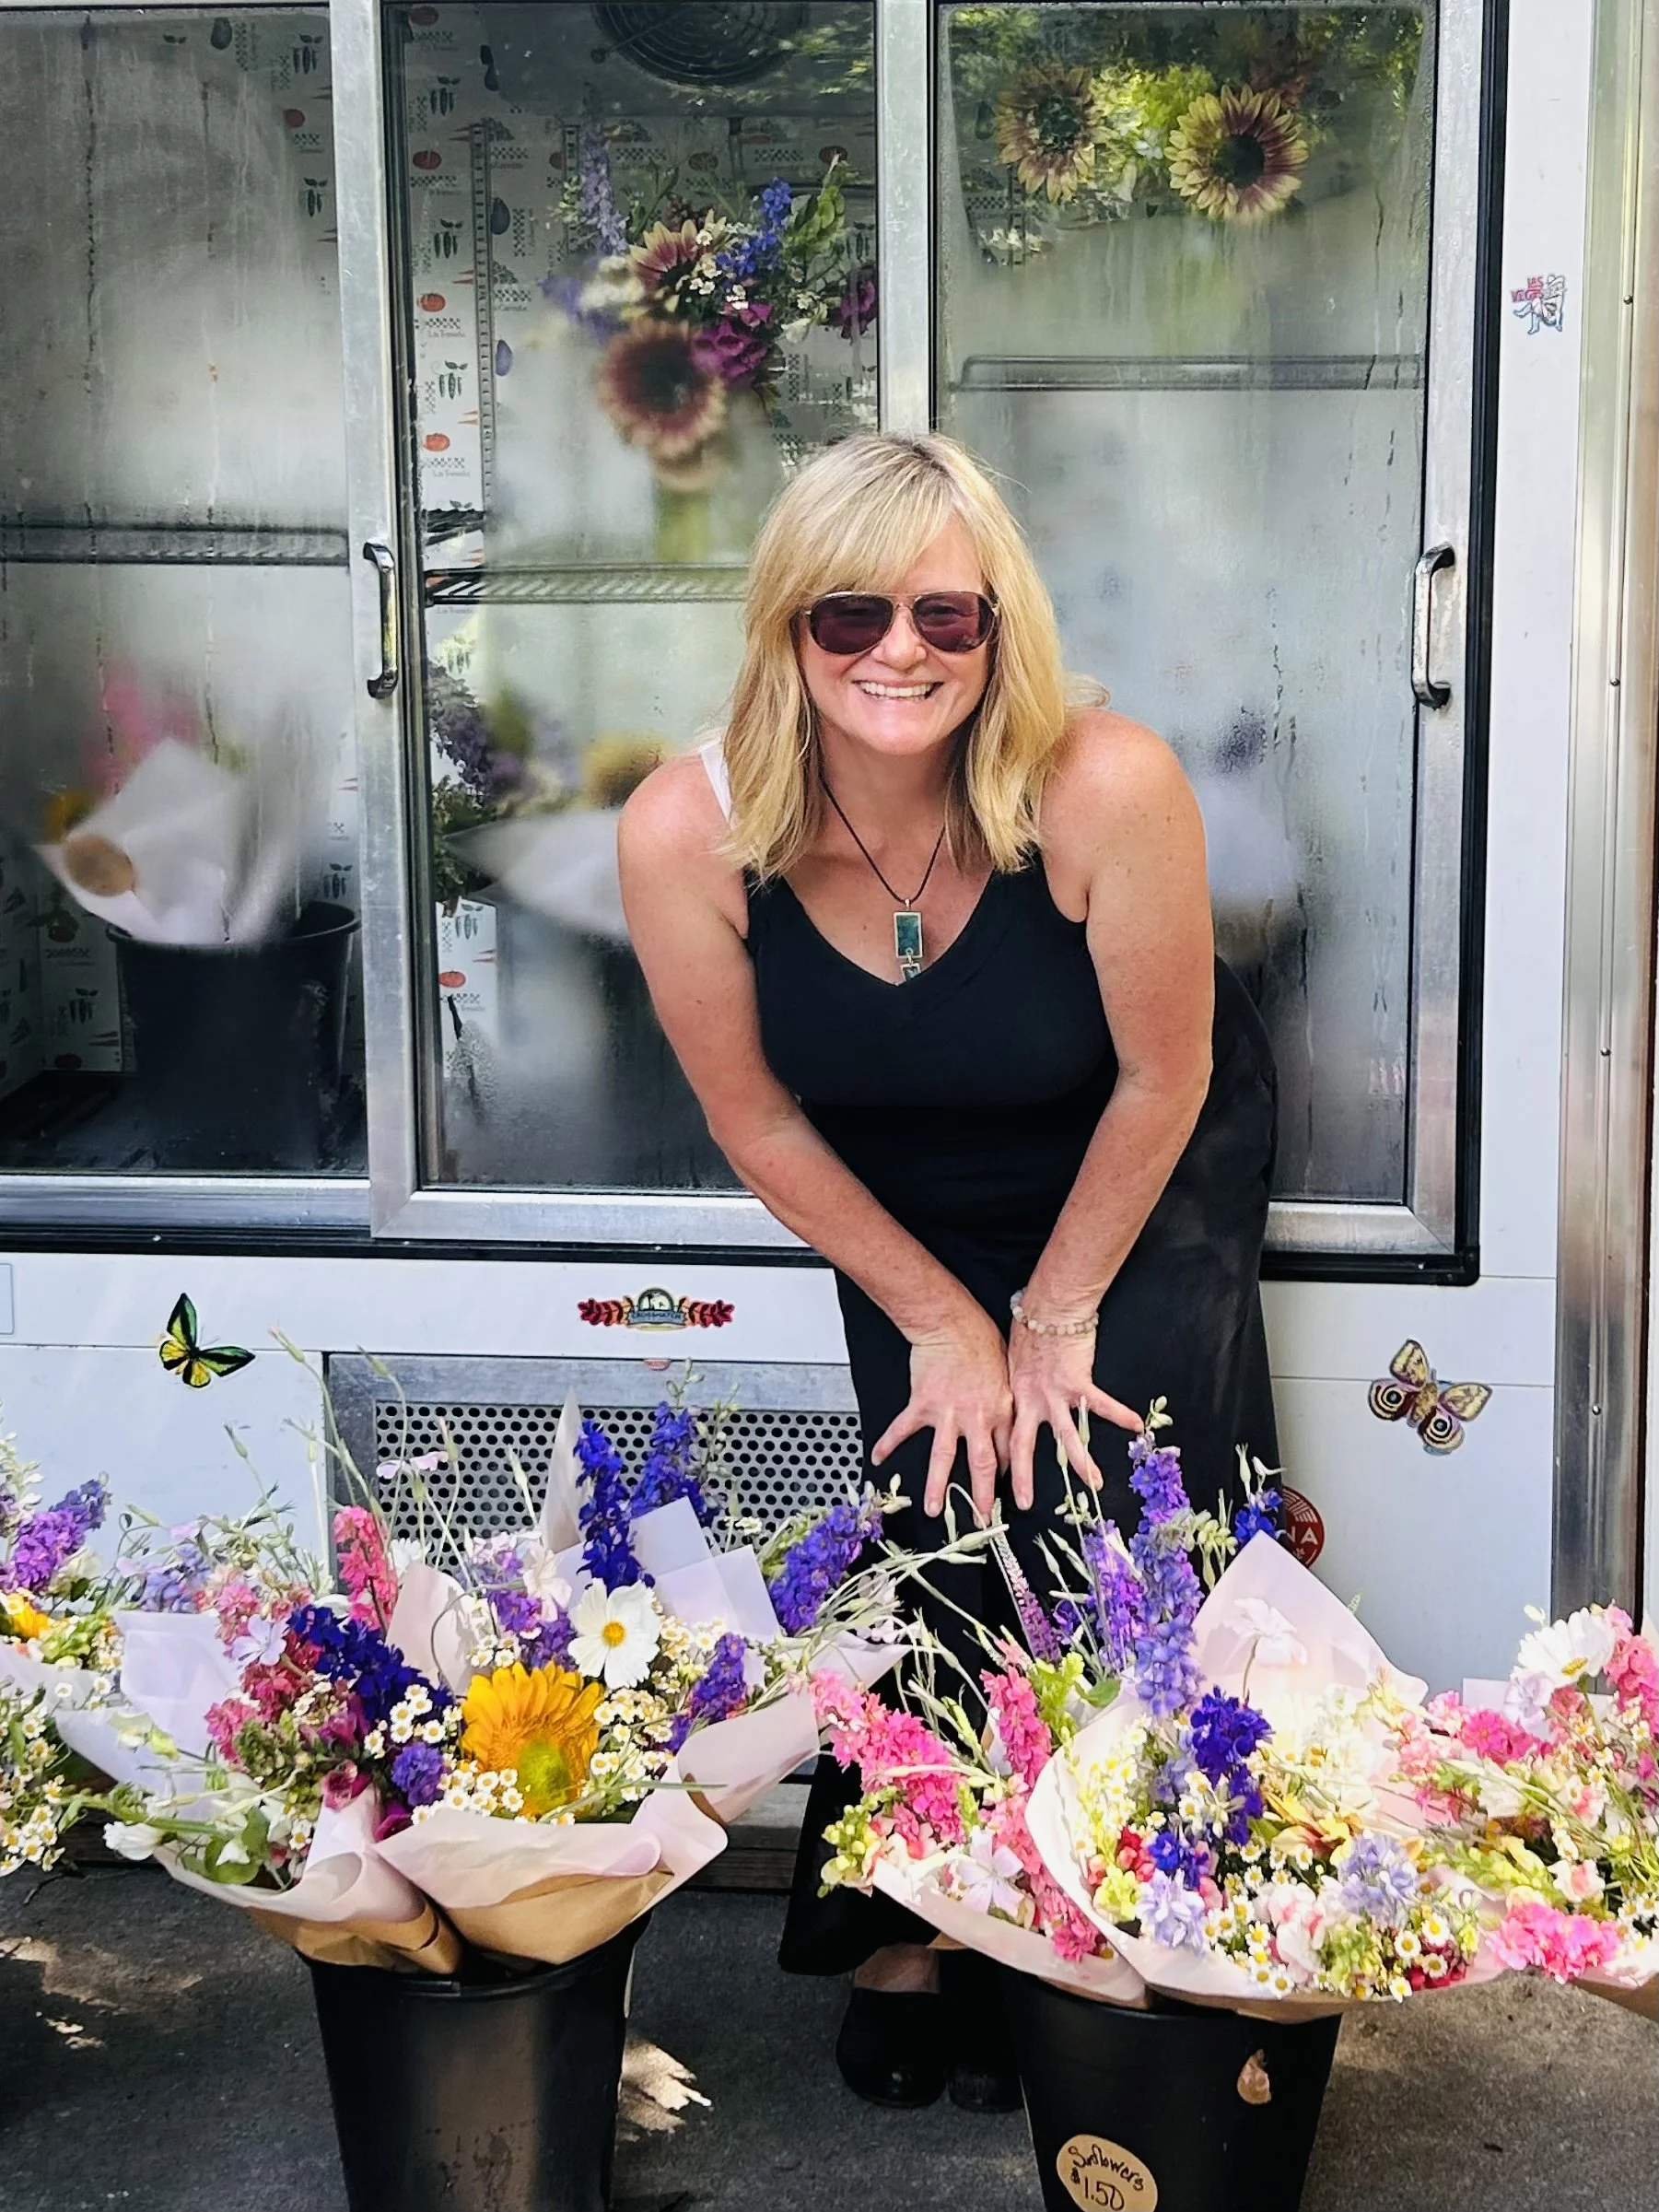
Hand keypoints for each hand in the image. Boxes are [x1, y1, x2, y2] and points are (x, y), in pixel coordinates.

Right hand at [871, 1305, 1013, 1522]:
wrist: (951, 1322)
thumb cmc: (981, 1341)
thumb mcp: (1007, 1374)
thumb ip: (1005, 1403)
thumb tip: (1007, 1428)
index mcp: (1000, 1410)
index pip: (1007, 1451)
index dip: (1007, 1474)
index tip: (1006, 1493)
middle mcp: (976, 1417)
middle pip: (982, 1465)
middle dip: (981, 1496)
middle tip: (981, 1520)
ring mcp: (947, 1412)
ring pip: (943, 1457)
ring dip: (938, 1486)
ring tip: (933, 1509)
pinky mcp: (922, 1404)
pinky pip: (903, 1429)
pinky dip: (888, 1443)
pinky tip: (877, 1458)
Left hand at [1007, 1320, 1139, 1509]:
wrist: (1047, 1308)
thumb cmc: (1030, 1332)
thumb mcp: (1010, 1364)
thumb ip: (1014, 1387)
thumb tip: (1012, 1400)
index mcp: (1013, 1398)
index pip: (1004, 1436)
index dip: (1002, 1460)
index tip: (1000, 1482)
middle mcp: (1031, 1401)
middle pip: (1023, 1446)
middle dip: (1022, 1476)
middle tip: (1022, 1503)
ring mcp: (1055, 1394)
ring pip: (1067, 1435)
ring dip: (1080, 1461)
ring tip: (1093, 1483)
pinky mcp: (1078, 1382)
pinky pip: (1102, 1403)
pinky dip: (1120, 1413)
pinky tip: (1137, 1425)